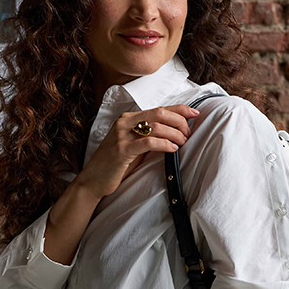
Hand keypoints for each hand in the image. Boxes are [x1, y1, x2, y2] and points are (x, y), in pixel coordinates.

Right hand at [77, 104, 200, 199]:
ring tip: (182, 143)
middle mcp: (125, 122)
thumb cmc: (116, 164)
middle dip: (180, 122)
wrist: (93, 180)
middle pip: (160, 113)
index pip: (159, 108)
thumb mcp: (135, 145)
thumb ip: (149, 136)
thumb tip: (175, 132)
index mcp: (128, 118)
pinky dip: (164, 144)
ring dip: (175, 135)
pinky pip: (149, 142)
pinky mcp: (122, 149)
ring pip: (156, 126)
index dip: (180, 109)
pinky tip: (172, 150)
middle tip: (188, 134)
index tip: (195, 113)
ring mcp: (122, 135)